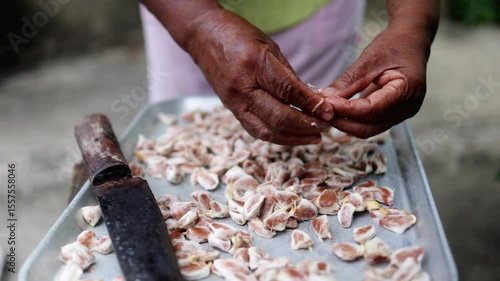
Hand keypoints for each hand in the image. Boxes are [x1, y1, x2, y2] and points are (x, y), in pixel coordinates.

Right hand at [186, 9, 332, 144]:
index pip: (288, 92)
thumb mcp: (269, 46)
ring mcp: (234, 102)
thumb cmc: (238, 35)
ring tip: (314, 137)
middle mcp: (242, 87)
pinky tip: (293, 136)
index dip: (312, 105)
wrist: (203, 36)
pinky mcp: (231, 109)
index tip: (329, 112)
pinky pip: (256, 130)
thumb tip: (312, 98)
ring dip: (294, 137)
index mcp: (254, 65)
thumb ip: (289, 75)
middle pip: (279, 116)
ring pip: (267, 130)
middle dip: (306, 125)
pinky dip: (277, 137)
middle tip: (326, 126)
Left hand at [323, 26, 429, 137]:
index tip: (327, 103)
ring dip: (346, 124)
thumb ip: (349, 81)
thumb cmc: (393, 45)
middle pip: (370, 126)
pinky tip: (339, 111)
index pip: (373, 109)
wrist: (411, 42)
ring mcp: (402, 114)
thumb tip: (326, 98)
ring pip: (369, 129)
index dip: (348, 109)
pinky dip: (354, 120)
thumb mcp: (369, 59)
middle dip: (344, 122)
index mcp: (407, 89)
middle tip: (322, 110)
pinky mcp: (394, 115)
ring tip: (328, 111)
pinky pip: (371, 124)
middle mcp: (408, 108)